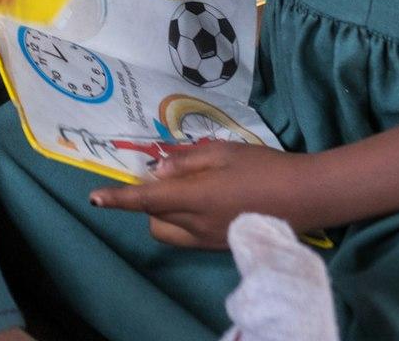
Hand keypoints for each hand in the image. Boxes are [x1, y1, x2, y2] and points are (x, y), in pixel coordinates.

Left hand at [89, 143, 316, 248]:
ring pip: (167, 232)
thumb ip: (185, 162)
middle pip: (152, 219)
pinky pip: (186, 238)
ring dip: (163, 214)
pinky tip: (203, 201)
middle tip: (165, 177)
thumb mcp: (222, 153)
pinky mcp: (220, 246)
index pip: (146, 200)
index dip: (117, 199)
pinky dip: (181, 221)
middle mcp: (196, 225)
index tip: (94, 198)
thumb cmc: (264, 166)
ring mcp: (208, 240)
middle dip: (147, 201)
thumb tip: (157, 170)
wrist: (305, 196)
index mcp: (195, 198)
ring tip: (185, 190)